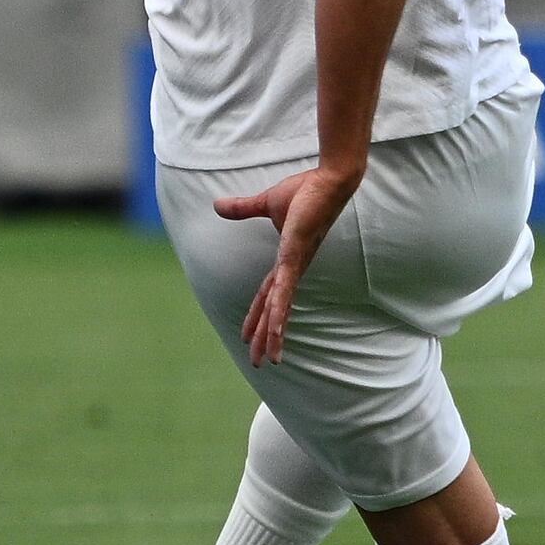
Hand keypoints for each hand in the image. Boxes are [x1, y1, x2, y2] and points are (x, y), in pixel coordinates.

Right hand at [209, 158, 362, 368]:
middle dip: (265, 336)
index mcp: (287, 259)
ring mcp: (295, 266)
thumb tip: (216, 205)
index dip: (259, 315)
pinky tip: (277, 334)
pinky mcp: (294, 259)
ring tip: (271, 361)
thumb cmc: (305, 191)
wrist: (328, 180)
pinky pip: (282, 292)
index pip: (268, 293)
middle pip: (273, 309)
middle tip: (259, 363)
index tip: (249, 335)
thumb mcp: (265, 204)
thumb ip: (242, 209)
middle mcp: (293, 268)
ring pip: (279, 309)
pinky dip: (279, 314)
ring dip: (273, 336)